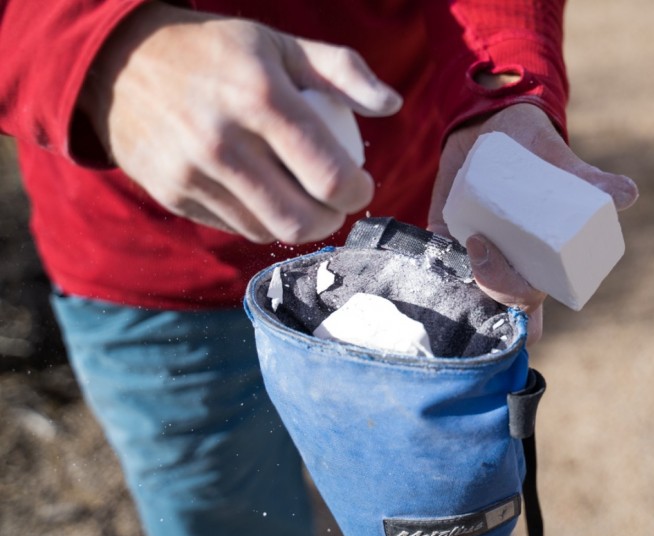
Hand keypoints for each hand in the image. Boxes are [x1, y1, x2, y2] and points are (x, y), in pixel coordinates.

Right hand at [79, 2, 401, 243]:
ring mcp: (192, 173)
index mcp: (259, 96)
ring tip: (305, 199)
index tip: (361, 184)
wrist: (120, 62)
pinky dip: (260, 220)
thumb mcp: (280, 45)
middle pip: (301, 219)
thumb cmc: (217, 53)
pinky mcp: (172, 195)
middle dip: (333, 219)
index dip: (358, 192)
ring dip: (298, 223)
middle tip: (337, 203)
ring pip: (268, 231)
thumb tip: (392, 104)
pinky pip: (234, 227)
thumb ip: (343, 71)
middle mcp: (222, 141)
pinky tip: (264, 195)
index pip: (328, 174)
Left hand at [428, 102, 637, 344]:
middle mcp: (506, 268)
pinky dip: (426, 266)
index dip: (516, 304)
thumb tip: (627, 196)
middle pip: (493, 310)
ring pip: (461, 297)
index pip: (529, 311)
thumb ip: (586, 179)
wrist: (491, 126)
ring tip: (460, 239)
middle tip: (477, 243)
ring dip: (453, 283)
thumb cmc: (533, 146)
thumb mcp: (554, 159)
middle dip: (486, 288)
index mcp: (539, 265)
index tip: (505, 267)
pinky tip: (432, 241)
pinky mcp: (444, 243)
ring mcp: (472, 258)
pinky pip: (432, 268)